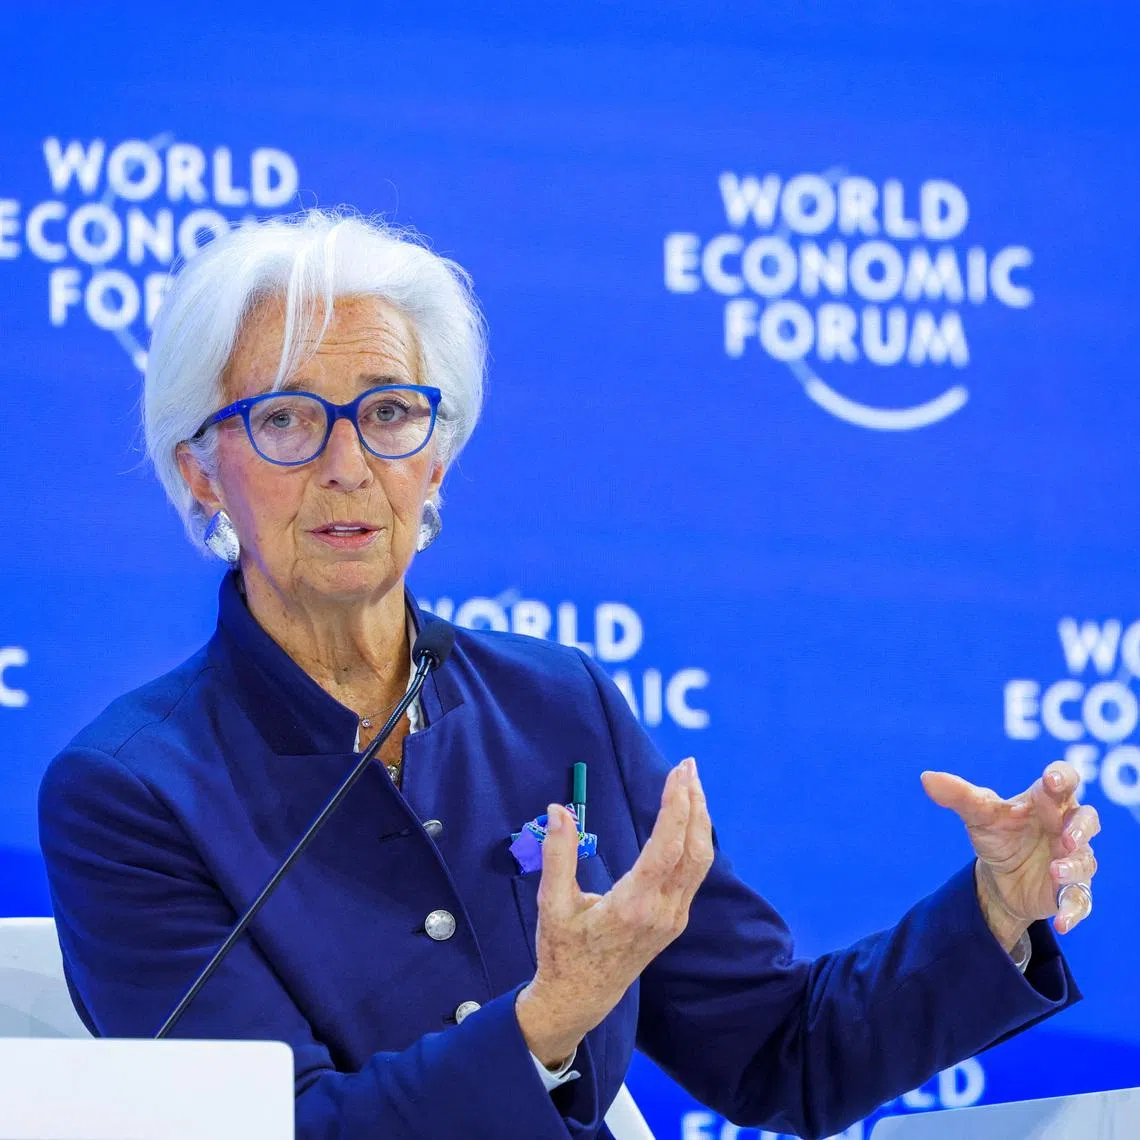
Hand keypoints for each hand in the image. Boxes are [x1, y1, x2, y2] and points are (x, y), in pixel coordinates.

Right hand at [515, 757, 714, 1067]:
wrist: (579, 999)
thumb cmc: (562, 952)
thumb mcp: (551, 905)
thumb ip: (558, 855)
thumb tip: (558, 809)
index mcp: (633, 906)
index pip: (666, 849)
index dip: (676, 808)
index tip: (678, 773)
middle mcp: (663, 912)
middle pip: (694, 850)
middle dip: (694, 803)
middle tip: (688, 765)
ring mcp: (674, 918)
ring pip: (700, 861)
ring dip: (699, 819)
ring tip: (690, 783)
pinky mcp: (675, 920)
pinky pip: (694, 872)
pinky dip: (695, 838)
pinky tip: (686, 819)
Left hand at [921, 761, 1099, 947]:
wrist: (996, 878)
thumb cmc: (997, 835)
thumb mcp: (977, 815)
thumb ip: (958, 795)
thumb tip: (926, 777)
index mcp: (1046, 802)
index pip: (1064, 781)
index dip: (1062, 777)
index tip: (1052, 780)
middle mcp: (1066, 828)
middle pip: (1087, 819)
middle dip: (1081, 826)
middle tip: (1067, 836)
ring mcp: (1072, 860)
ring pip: (1084, 861)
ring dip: (1074, 867)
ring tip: (1056, 871)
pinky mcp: (1070, 891)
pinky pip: (1080, 901)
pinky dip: (1072, 911)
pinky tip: (1061, 922)